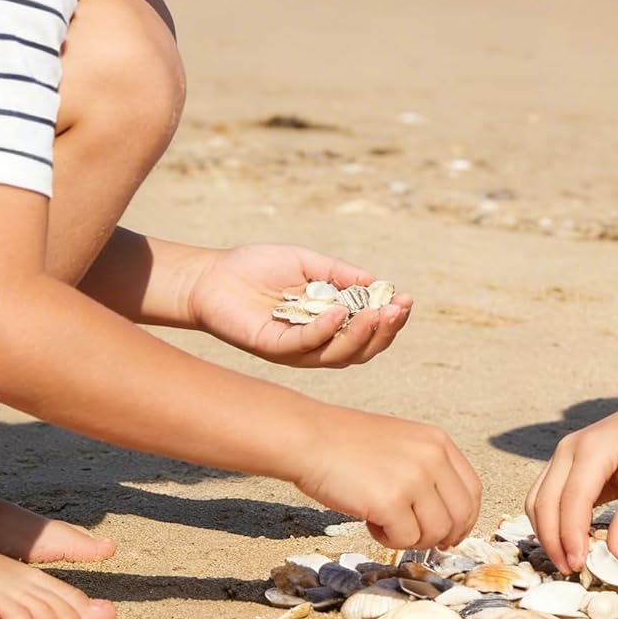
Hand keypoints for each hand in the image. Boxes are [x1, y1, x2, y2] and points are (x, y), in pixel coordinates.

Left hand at [186, 244, 411, 367]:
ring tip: (377, 313)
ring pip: (339, 355)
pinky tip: (338, 311)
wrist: (211, 276)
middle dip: (385, 332)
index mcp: (330, 323)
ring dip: (362, 335)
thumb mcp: (308, 263)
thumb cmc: (258, 267)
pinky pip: (304, 345)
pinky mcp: (272, 348)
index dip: (391, 319)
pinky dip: (324, 331)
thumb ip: (340, 274)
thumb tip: (375, 282)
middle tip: (398, 310)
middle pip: (362, 350)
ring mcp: (295, 349)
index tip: (406, 298)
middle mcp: (317, 342)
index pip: (369, 330)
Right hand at [292, 404, 482, 551]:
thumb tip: (446, 519)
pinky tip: (368, 520)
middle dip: (442, 537)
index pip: (472, 490)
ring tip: (382, 519)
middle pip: (460, 516)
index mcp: (438, 442)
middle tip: (417, 539)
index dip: (464, 519)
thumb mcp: (402, 444)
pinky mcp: (390, 502)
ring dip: (408, 537)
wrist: (311, 439)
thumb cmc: (348, 445)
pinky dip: (387, 539)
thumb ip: (427, 471)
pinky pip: (404, 540)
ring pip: (434, 533)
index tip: (451, 534)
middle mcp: (432, 458)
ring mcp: (413, 480)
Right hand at [526, 401, 617, 573]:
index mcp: (592, 450)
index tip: (581, 566)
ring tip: (568, 561)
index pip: (571, 501)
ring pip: (538, 500)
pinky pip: (547, 496)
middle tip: (571, 571)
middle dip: (552, 541)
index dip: (571, 537)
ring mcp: (563, 455)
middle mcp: (568, 450)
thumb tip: (616, 555)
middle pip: (544, 502)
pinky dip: (551, 521)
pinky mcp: (566, 465)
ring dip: (546, 533)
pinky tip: (569, 542)